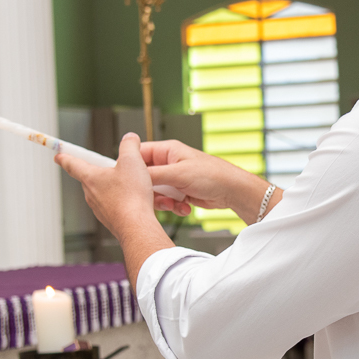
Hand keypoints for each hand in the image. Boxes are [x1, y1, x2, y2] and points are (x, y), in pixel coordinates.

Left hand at [55, 133, 155, 235]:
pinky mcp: (110, 220)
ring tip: (130, 184)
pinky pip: (113, 205)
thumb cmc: (131, 197)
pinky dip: (121, 200)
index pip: (72, 164)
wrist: (136, 226)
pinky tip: (134, 199)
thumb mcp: (132, 161)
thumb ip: (129, 146)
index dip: (65, 157)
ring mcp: (100, 209)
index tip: (57, 156)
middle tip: (113, 166)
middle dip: (99, 171)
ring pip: (103, 192)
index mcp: (91, 178)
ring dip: (113, 187)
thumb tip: (129, 138)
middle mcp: (91, 194)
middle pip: (90, 178)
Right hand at [141, 139, 275, 222]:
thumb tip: (131, 174)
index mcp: (167, 150)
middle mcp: (169, 163)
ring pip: (155, 191)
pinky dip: (173, 206)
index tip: (125, 180)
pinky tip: (184, 208)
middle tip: (156, 197)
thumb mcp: (178, 174)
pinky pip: (167, 200)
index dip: (130, 168)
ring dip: (163, 201)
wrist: (233, 191)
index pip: (138, 154)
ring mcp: (174, 178)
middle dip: (149, 190)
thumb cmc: (212, 175)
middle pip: (144, 177)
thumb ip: (153, 174)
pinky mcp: (180, 192)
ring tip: (174, 204)